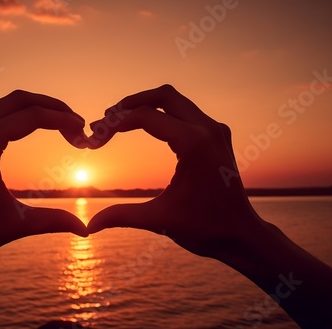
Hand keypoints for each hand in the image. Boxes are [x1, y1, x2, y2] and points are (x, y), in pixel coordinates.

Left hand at [0, 89, 88, 258]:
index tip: (82, 130)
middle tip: (76, 123)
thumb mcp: (17, 224)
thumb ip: (54, 220)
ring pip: (5, 103)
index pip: (32, 117)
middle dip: (53, 107)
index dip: (62, 120)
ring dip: (35, 109)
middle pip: (20, 99)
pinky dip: (15, 115)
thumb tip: (86, 230)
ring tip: (60, 124)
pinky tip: (32, 128)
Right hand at [86, 85, 331, 327]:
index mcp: (194, 144)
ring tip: (120, 120)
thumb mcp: (159, 220)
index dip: (115, 123)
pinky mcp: (217, 135)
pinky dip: (162, 113)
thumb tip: (89, 227)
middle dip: (130, 104)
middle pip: (162, 96)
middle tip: (106, 119)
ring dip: (146, 106)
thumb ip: (121, 216)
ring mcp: (216, 130)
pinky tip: (146, 126)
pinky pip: (186, 111)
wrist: (242, 235)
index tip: (96, 136)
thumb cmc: (205, 229)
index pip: (146, 117)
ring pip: (175, 100)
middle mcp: (208, 130)